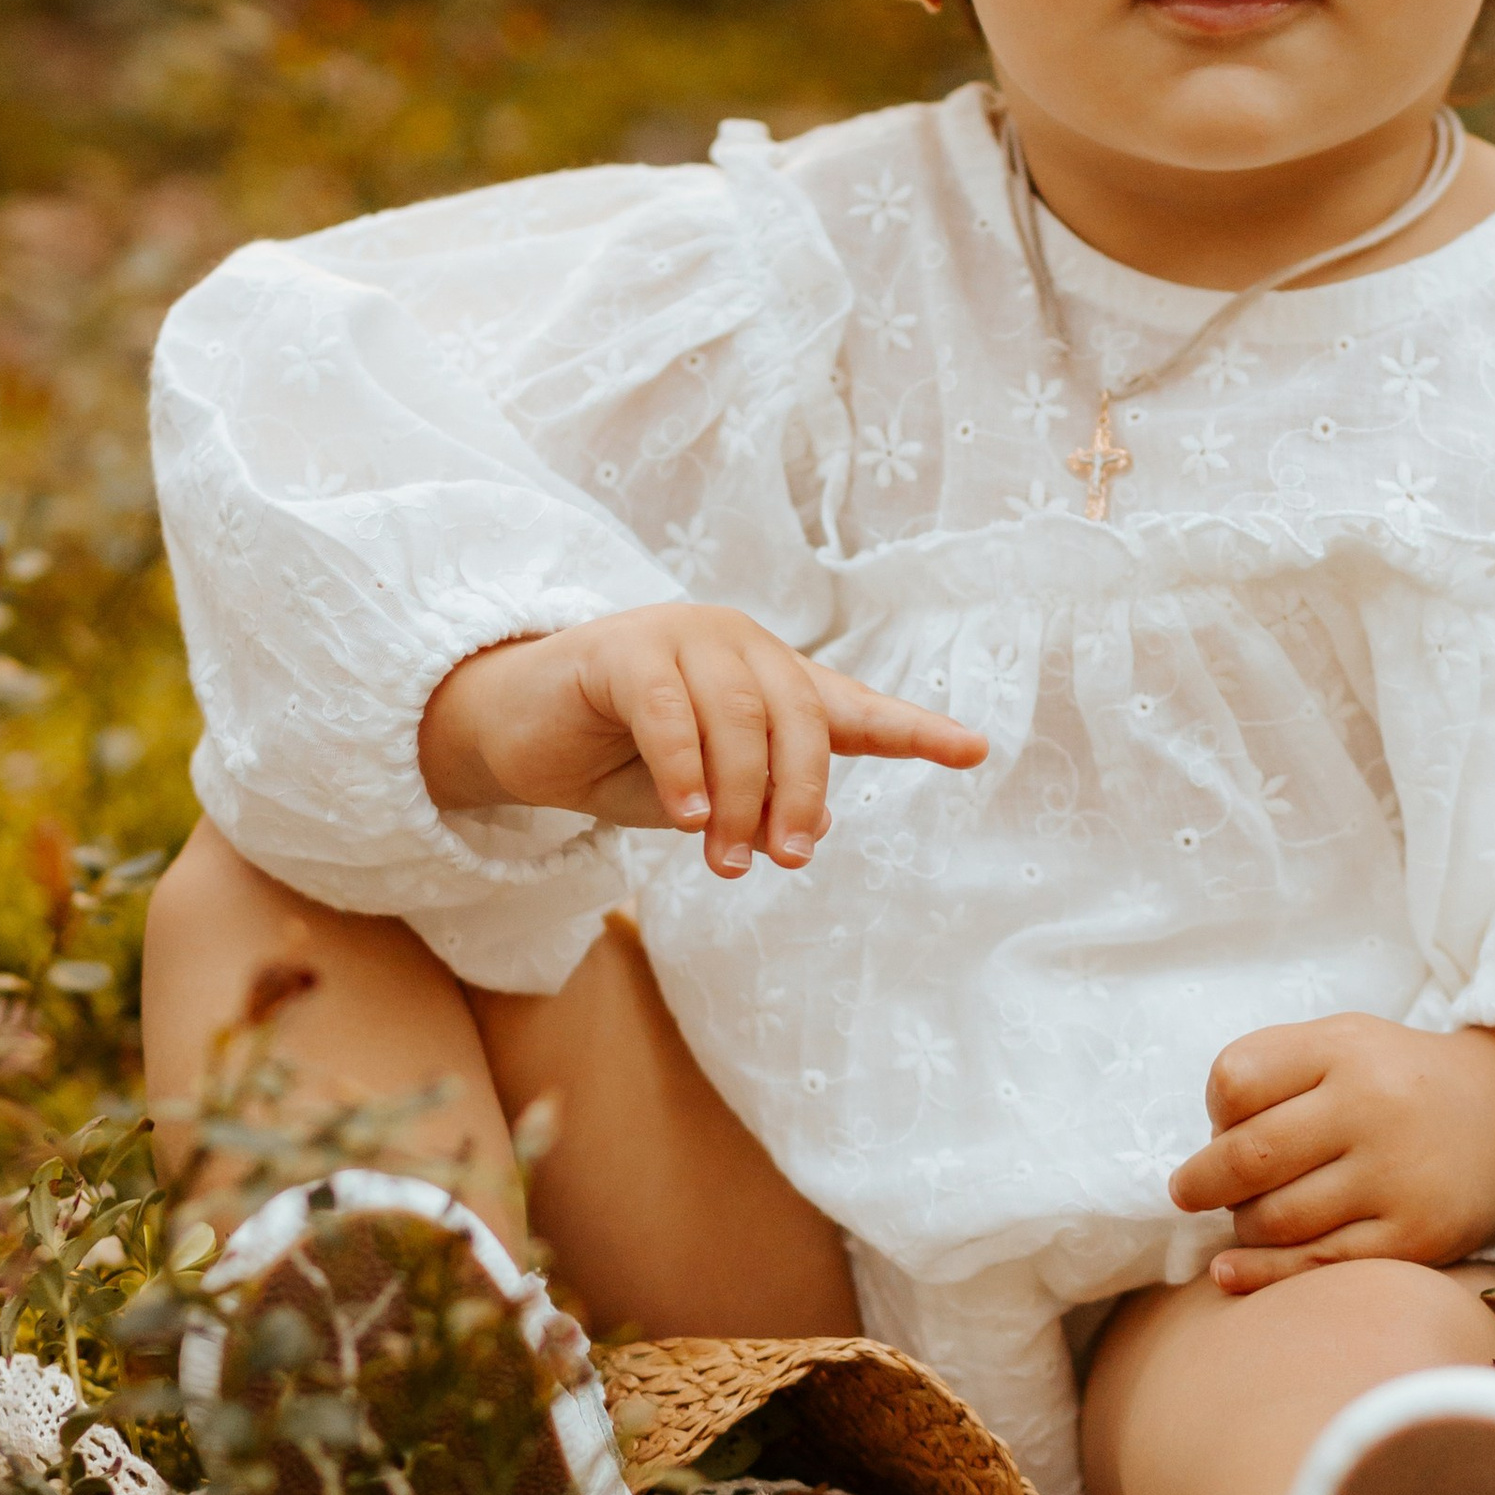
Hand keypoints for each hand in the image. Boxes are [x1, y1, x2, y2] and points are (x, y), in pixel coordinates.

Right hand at [418, 606, 985, 879]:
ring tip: (725, 859)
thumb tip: (810, 827)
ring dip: (738, 799)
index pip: (852, 706)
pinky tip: (687, 816)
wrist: (520, 733)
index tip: (973, 749)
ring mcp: (683, 636)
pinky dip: (684, 766)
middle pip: (801, 719)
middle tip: (784, 859)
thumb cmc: (621, 762)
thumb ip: (758, 798)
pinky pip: (669, 709)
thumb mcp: (707, 792)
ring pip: (739, 718)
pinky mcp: (623, 648)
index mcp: (771, 682)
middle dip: (799, 796)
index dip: (914, 729)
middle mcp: (740, 646)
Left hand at [1166, 1013, 1494, 1294]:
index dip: (1214, 1111)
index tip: (1223, 1127)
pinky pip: (1317, 1264)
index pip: (1235, 1080)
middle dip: (1201, 1182)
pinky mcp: (1415, 1237)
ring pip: (1274, 1218)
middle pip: (1248, 1155)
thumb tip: (1201, 1152)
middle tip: (1187, 1192)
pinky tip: (1230, 1272)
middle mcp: (1373, 1107)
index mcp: (1346, 1048)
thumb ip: (1272, 1072)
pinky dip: (1261, 1274)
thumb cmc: (1403, 1085)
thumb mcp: (1345, 1043)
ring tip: (1247, 1217)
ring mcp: (1396, 1176)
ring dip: (1240, 1225)